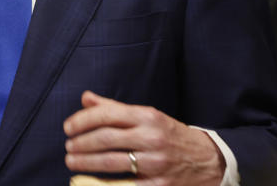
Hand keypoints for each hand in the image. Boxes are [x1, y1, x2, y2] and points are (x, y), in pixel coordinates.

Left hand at [63, 91, 223, 185]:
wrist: (208, 160)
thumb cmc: (170, 135)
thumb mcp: (147, 116)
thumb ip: (114, 108)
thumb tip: (85, 98)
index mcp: (147, 116)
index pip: (107, 114)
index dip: (82, 120)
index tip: (68, 127)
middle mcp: (152, 137)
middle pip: (106, 138)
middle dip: (81, 143)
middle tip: (68, 147)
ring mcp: (156, 162)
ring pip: (112, 162)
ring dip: (86, 163)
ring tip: (72, 162)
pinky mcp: (159, 184)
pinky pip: (125, 185)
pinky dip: (103, 184)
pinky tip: (89, 182)